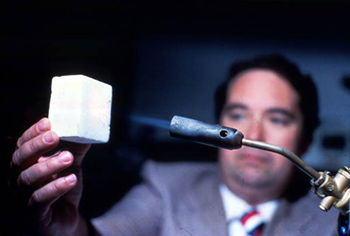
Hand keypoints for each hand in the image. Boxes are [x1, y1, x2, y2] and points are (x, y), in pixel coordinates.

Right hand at [10, 118, 90, 234]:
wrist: (65, 220)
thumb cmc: (62, 188)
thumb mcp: (70, 165)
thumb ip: (76, 147)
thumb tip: (90, 127)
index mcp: (25, 165)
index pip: (22, 145)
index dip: (32, 133)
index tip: (48, 121)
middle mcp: (18, 179)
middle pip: (19, 159)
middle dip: (37, 145)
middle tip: (55, 136)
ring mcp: (23, 198)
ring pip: (28, 179)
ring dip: (48, 166)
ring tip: (68, 157)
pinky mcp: (33, 215)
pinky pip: (39, 200)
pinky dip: (55, 188)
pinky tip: (71, 179)